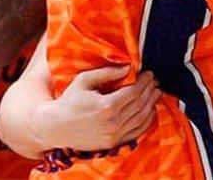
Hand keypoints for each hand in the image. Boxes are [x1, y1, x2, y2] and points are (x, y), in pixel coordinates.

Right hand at [34, 66, 160, 151]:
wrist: (56, 127)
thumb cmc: (69, 101)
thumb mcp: (84, 80)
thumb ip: (107, 73)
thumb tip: (128, 67)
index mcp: (106, 106)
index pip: (134, 92)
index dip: (144, 81)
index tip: (149, 73)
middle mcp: (113, 123)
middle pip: (140, 104)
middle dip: (150, 90)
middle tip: (155, 81)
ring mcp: (114, 135)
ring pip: (141, 118)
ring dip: (152, 104)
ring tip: (156, 93)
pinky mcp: (113, 143)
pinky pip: (136, 132)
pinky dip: (147, 121)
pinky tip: (151, 111)